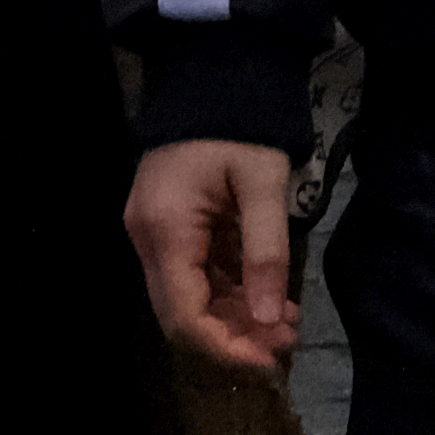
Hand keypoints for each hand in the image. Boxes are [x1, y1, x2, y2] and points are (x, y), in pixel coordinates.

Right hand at [128, 140, 302, 375]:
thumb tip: (266, 320)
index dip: (224, 347)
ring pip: (189, 297)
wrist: (215, 74)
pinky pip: (194, 273)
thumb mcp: (263, 184)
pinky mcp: (168, 227)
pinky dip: (228, 291)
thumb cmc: (241, 124)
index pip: (184, 315)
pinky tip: (267, 296)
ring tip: (286, 321)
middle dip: (234, 335)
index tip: (269, 359)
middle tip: (286, 338)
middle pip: (182, 313)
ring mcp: (154, 233)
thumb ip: (265, 252)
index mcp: (166, 230)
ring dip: (234, 316)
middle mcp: (148, 239)